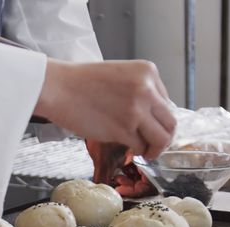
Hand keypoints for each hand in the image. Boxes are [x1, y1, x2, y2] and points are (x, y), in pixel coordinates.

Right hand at [34, 60, 176, 158]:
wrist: (59, 88)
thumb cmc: (80, 82)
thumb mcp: (119, 74)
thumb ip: (138, 89)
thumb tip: (150, 115)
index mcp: (147, 72)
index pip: (166, 101)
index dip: (158, 118)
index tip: (151, 126)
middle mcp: (147, 90)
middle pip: (170, 122)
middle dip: (164, 137)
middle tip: (155, 145)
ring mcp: (136, 110)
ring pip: (161, 138)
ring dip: (155, 148)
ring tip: (146, 151)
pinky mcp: (123, 129)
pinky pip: (140, 146)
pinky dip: (136, 150)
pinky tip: (129, 148)